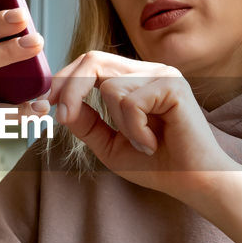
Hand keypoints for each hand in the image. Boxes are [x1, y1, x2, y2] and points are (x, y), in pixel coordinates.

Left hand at [47, 51, 241, 203]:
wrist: (195, 183)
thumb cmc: (158, 165)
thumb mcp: (110, 145)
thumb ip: (86, 124)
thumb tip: (58, 105)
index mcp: (135, 79)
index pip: (91, 62)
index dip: (65, 79)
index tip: (46, 102)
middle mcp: (149, 71)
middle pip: (94, 60)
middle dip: (71, 88)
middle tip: (63, 116)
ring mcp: (163, 75)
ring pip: (111, 86)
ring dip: (118, 124)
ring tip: (141, 144)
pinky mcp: (173, 86)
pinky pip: (130, 102)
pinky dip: (135, 130)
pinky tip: (152, 145)